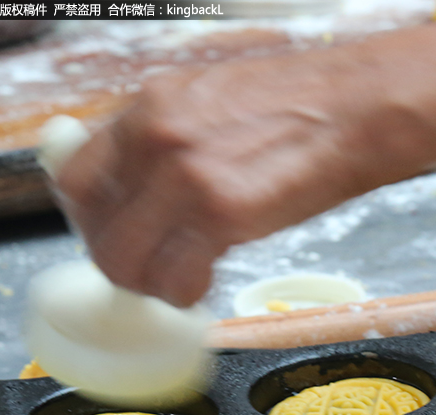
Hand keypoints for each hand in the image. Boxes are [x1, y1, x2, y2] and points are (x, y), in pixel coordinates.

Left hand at [55, 48, 426, 306]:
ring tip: (179, 283)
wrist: (359, 108)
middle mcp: (155, 139)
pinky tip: (204, 285)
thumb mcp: (214, 101)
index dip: (90, 222)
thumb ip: (169, 138)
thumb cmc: (304, 106)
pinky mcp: (222, 214)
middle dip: (118, 263)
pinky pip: (177, 278)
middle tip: (145, 272)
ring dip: (150, 285)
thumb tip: (144, 184)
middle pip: (96, 229)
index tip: (112, 237)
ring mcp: (185, 177)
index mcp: (149, 108)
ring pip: (127, 262)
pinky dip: (185, 294)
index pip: (76, 179)